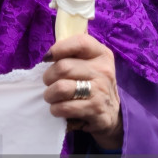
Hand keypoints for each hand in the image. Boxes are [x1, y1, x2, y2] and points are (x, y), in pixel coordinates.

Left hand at [42, 34, 122, 149]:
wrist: (110, 114)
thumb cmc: (89, 84)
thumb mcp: (87, 64)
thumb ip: (71, 54)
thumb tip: (49, 54)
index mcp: (101, 55)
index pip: (81, 42)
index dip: (59, 48)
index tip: (48, 58)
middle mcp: (103, 70)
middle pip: (63, 67)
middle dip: (48, 77)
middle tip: (50, 83)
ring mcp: (101, 90)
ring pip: (61, 88)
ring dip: (50, 95)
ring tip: (53, 97)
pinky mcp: (96, 110)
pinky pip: (64, 107)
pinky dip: (55, 109)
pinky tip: (59, 109)